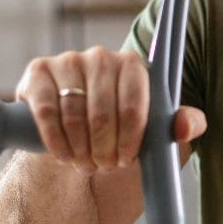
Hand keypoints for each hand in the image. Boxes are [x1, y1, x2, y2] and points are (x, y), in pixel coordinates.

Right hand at [14, 47, 205, 173]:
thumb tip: (183, 127)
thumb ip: (182, 125)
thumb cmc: (123, 129)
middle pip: (103, 113)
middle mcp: (101, 56)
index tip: (126, 161)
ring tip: (85, 164)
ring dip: (80, 149)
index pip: (134, 105)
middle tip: (104, 167)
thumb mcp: (157, 128)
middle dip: (104, 149)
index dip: (130, 140)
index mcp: (133, 65)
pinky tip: (63, 156)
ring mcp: (68, 61)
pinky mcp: (38, 72)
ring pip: (74, 114)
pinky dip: (55, 140)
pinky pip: (47, 111)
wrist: (77, 133)